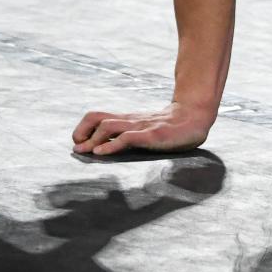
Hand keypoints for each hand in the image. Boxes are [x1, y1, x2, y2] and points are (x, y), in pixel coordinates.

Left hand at [71, 101, 215, 155]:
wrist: (194, 118)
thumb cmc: (168, 128)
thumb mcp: (143, 131)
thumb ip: (126, 137)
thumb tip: (103, 149)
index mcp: (125, 120)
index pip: (95, 116)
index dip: (82, 129)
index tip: (78, 144)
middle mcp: (129, 121)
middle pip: (96, 118)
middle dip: (81, 132)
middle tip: (76, 149)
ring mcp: (140, 127)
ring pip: (108, 126)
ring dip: (93, 140)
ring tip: (84, 152)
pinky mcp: (151, 135)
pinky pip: (126, 138)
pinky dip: (111, 146)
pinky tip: (101, 154)